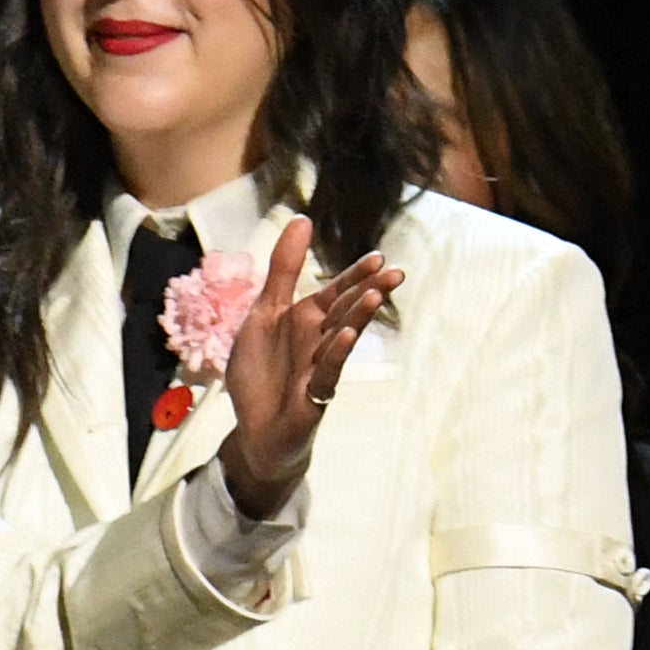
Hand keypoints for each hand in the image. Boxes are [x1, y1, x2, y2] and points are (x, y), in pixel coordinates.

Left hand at [214, 214, 406, 518]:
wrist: (254, 431)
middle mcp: (319, 341)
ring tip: (378, 295)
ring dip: (358, 317)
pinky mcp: (313, 396)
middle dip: (369, 291)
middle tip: (395, 272)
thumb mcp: (264, 313)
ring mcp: (319, 368)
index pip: (336, 292)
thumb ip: (283, 270)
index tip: (379, 257)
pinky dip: (336, 354)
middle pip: (346, 311)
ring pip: (341, 338)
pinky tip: (348, 336)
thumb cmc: (262, 374)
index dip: (355, 276)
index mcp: (307, 319)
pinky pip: (327, 372)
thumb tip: (302, 219)